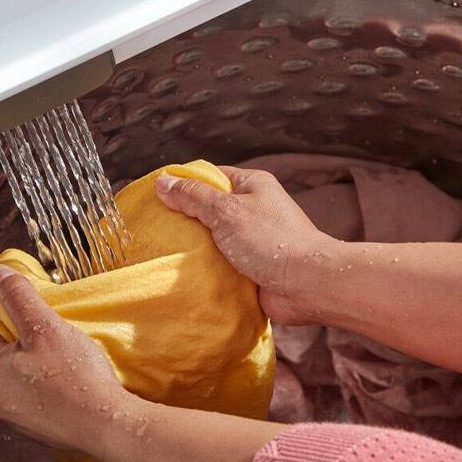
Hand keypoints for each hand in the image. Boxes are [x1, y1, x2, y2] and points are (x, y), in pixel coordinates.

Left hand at [0, 264, 130, 453]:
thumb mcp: (45, 327)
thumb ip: (20, 297)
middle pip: (11, 354)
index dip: (20, 320)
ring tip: (70, 361)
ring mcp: (16, 417)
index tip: (43, 321)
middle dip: (34, 344)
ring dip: (45, 366)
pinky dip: (54, 388)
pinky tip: (74, 383)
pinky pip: (41, 397)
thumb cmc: (74, 379)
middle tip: (59, 340)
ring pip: (26, 375)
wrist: (105, 424)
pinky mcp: (38, 428)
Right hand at [154, 166, 332, 324]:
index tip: (156, 195)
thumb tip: (163, 182)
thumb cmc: (270, 240)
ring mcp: (253, 240)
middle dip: (186, 219)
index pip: (211, 176)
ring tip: (163, 251)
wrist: (305, 284)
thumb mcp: (226, 211)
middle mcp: (253, 209)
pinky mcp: (251, 267)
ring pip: (213, 239)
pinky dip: (206, 268)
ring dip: (195, 247)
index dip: (184, 183)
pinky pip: (221, 263)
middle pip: (209, 209)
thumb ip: (193, 197)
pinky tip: (183, 272)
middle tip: (155, 227)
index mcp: (252, 185)